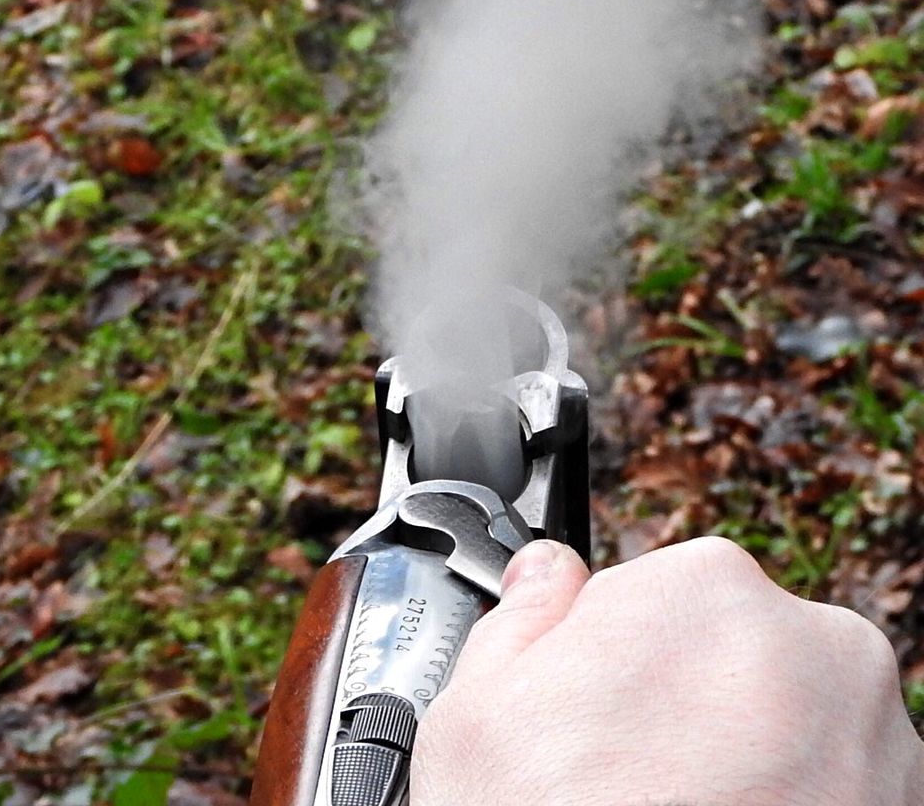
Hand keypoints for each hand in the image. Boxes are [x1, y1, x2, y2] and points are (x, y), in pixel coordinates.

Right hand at [414, 536, 923, 805]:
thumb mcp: (476, 710)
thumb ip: (524, 611)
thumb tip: (546, 570)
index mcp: (707, 589)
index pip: (655, 592)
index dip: (611, 655)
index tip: (592, 709)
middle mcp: (815, 649)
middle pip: (730, 651)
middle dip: (683, 699)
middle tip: (622, 773)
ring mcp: (877, 742)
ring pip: (789, 719)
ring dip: (744, 755)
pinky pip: (833, 785)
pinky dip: (788, 805)